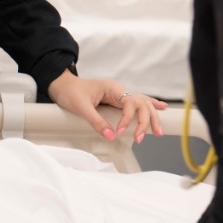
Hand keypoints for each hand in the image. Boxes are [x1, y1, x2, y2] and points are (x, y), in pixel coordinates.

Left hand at [46, 70, 165, 141]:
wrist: (61, 84)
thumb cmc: (70, 92)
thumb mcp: (80, 107)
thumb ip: (96, 121)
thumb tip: (111, 136)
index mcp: (112, 88)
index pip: (129, 103)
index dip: (128, 119)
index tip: (119, 132)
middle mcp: (119, 90)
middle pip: (140, 104)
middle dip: (145, 121)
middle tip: (141, 138)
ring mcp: (119, 94)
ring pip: (142, 104)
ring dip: (151, 117)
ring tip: (158, 132)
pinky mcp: (117, 99)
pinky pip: (137, 102)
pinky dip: (150, 105)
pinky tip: (161, 108)